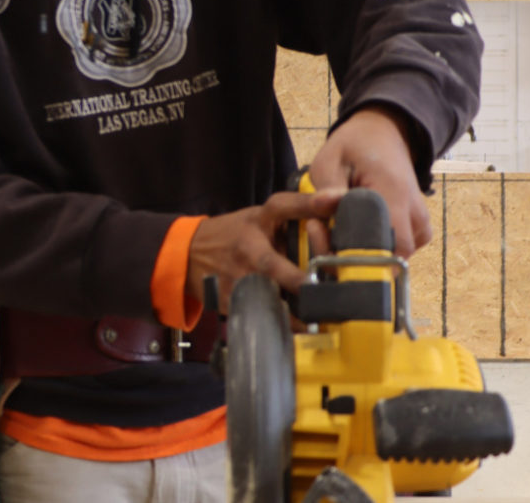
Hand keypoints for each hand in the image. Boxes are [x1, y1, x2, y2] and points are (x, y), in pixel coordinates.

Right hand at [186, 188, 342, 313]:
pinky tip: (301, 330)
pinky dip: (284, 325)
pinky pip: (262, 315)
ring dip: (297, 312)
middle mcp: (247, 247)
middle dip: (299, 281)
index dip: (308, 203)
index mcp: (258, 221)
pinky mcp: (230, 299)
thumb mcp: (259, 219)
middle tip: (324, 294)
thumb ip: (293, 219)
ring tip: (322, 321)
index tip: (336, 199)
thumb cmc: (236, 235)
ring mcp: (236, 276)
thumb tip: (338, 211)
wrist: (190, 253)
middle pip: (273, 265)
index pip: (283, 206)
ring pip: (269, 297)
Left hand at [309, 106, 430, 256]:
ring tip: (331, 222)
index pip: (387, 248)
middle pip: (387, 261)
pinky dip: (369, 247)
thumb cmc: (355, 147)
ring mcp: (419, 227)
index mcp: (395, 195)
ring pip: (389, 261)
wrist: (383, 136)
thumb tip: (323, 208)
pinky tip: (348, 226)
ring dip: (357, 251)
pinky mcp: (415, 233)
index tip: (320, 232)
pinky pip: (392, 253)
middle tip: (318, 228)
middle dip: (348, 255)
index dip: (351, 254)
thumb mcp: (331, 158)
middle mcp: (415, 217)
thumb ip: (328, 186)